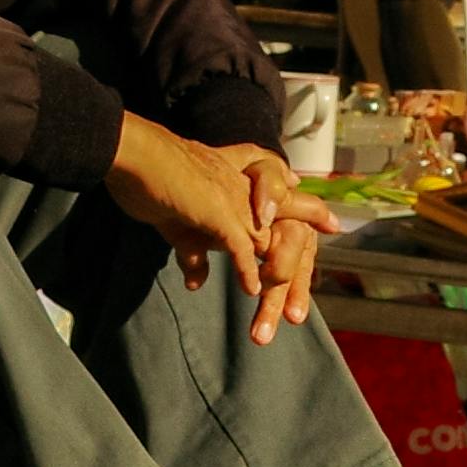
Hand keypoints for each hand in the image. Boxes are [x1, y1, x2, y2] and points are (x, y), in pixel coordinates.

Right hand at [105, 118, 338, 344]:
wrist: (135, 154)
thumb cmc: (150, 177)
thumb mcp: (176, 220)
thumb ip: (192, 251)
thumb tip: (198, 281)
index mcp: (237, 179)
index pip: (280, 192)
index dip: (306, 207)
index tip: (331, 222)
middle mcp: (244, 188)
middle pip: (284, 225)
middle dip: (297, 260)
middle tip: (308, 290)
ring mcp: (235, 200)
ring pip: (267, 244)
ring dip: (275, 279)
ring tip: (286, 312)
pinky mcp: (220, 214)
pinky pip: (242, 248)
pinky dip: (248, 271)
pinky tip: (252, 290)